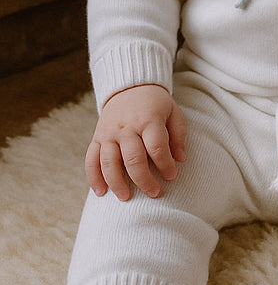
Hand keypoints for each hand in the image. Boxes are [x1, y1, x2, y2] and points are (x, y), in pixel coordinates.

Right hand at [85, 84, 187, 200]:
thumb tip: (180, 159)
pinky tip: (101, 192)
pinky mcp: (97, 137)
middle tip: (154, 193)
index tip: (172, 176)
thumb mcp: (173, 113)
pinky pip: (91, 160)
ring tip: (126, 197)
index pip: (157, 147)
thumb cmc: (156, 105)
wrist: (130, 87)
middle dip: (144, 180)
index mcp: (149, 119)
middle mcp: (127, 127)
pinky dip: (93, 178)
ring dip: (117, 183)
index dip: (165, 165)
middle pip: (133, 159)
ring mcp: (109, 133)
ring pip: (109, 163)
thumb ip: (178, 135)